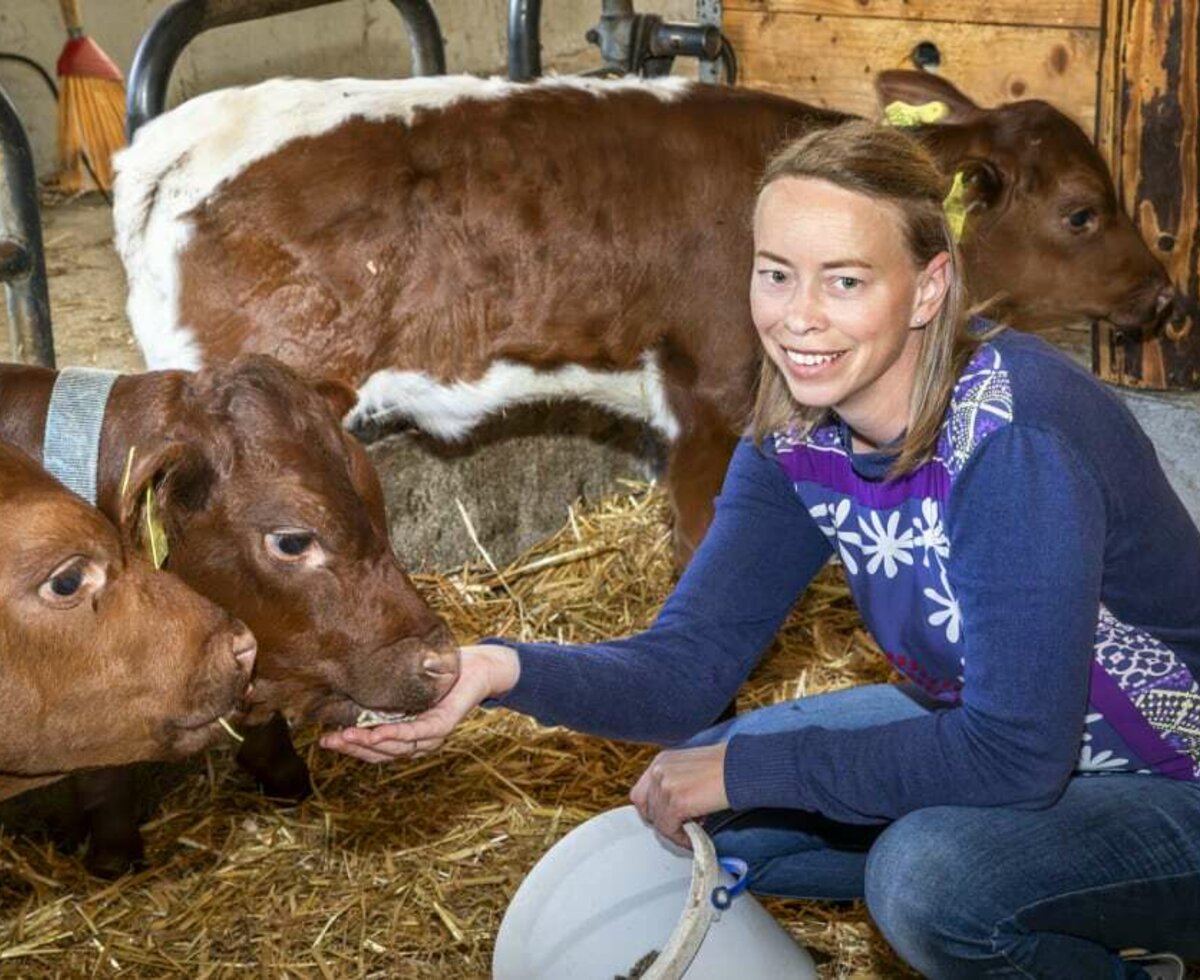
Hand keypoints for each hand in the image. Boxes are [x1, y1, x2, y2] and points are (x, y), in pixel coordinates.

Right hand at [319, 644, 518, 763]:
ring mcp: (432, 735)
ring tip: (344, 736)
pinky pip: (417, 733)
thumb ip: (383, 692)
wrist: (477, 667)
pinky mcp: (443, 724)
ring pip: (396, 746)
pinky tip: (376, 733)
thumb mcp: (404, 684)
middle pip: (381, 753)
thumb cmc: (439, 674)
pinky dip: (396, 734)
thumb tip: (348, 683)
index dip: (349, 747)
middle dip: (352, 748)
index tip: (325, 740)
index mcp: (407, 734)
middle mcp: (418, 741)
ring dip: (368, 743)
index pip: (374, 749)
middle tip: (326, 741)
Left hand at [629, 743, 729, 847]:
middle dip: (663, 821)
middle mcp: (659, 771)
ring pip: (659, 821)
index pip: (641, 793)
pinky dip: (681, 838)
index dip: (652, 810)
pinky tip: (694, 838)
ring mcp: (666, 786)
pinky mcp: (677, 802)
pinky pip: (670, 829)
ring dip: (675, 830)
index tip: (665, 819)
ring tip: (693, 830)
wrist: (743, 768)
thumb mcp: (691, 767)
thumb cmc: (725, 767)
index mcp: (662, 761)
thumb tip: (670, 807)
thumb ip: (675, 782)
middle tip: (680, 827)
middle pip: (646, 809)